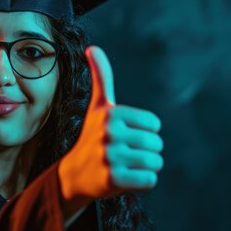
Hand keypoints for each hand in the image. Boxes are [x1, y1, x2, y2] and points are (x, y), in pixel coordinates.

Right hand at [58, 46, 163, 209]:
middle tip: (124, 154)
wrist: (73, 174)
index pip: (155, 125)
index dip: (145, 132)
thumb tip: (93, 47)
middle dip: (146, 152)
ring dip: (145, 167)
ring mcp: (110, 157)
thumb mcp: (98, 107)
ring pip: (156, 163)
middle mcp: (109, 133)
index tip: (125, 136)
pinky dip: (142, 182)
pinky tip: (124, 179)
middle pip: (157, 144)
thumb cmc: (91, 137)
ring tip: (124, 166)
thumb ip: (101, 77)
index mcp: (111, 113)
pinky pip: (150, 180)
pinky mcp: (113, 179)